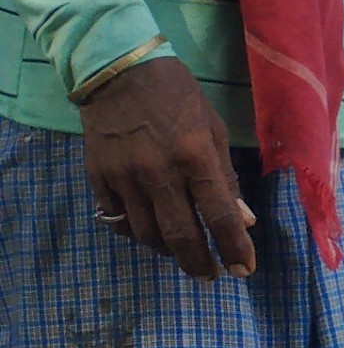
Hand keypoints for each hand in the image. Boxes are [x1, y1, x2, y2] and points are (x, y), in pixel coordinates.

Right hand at [78, 56, 256, 279]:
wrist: (117, 71)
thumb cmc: (177, 97)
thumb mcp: (213, 130)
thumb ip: (226, 178)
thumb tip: (243, 221)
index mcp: (194, 157)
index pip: (220, 216)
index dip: (234, 248)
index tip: (243, 270)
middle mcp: (157, 172)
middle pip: (180, 236)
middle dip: (199, 264)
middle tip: (211, 276)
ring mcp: (123, 176)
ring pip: (146, 234)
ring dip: (168, 252)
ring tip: (184, 253)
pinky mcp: (97, 177)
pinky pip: (117, 220)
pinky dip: (136, 234)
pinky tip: (150, 233)